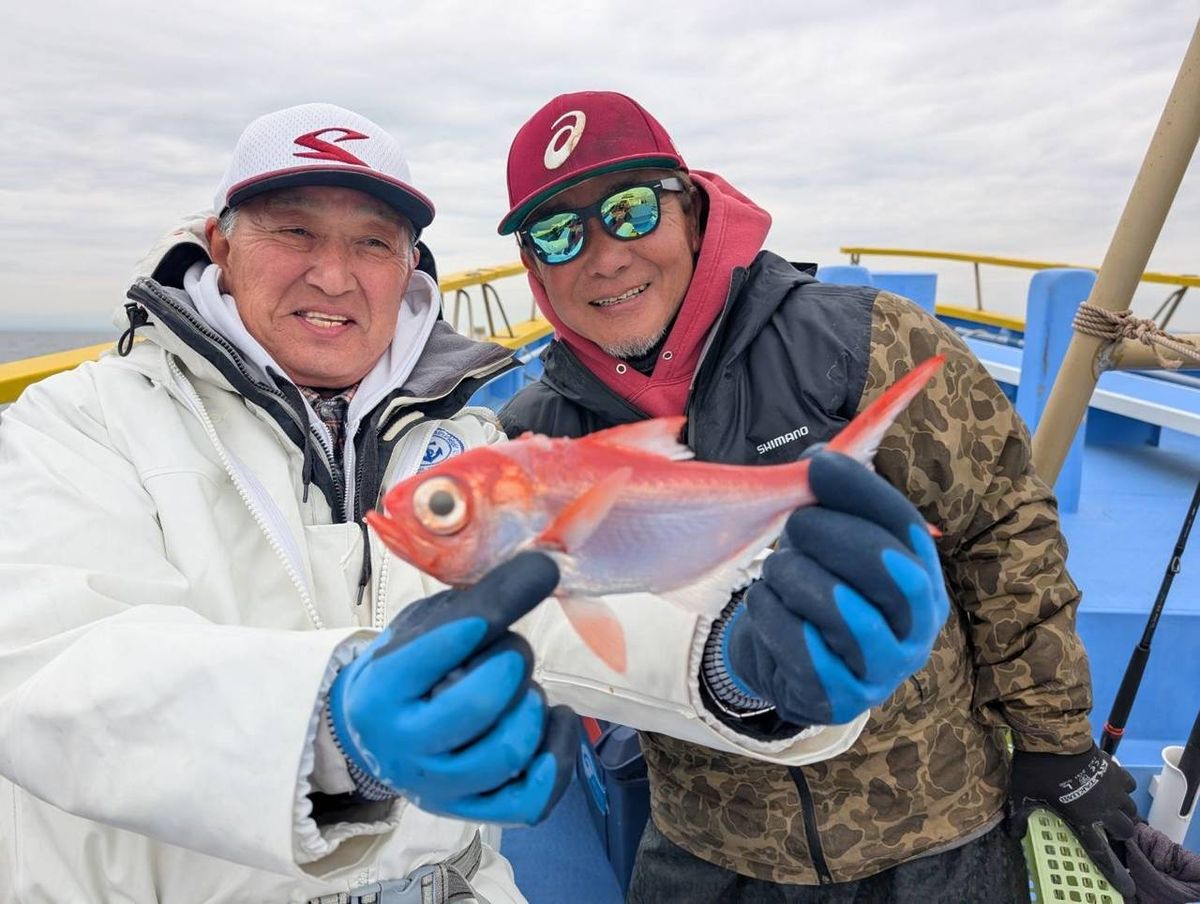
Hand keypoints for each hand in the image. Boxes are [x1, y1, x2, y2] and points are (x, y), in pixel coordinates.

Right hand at [327, 552, 577, 824]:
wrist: (380, 735)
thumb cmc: (411, 670)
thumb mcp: (424, 626)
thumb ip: (473, 603)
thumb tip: (544, 567)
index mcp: (380, 692)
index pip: (433, 653)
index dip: (483, 618)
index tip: (522, 583)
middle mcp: (404, 748)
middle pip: (479, 704)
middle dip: (512, 662)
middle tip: (512, 651)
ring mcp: (440, 788)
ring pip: (508, 752)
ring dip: (532, 707)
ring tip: (524, 690)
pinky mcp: (474, 812)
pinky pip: (532, 799)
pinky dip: (558, 754)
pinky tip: (556, 720)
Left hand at [724, 451, 948, 724]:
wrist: (784, 665)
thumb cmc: (812, 591)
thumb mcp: (825, 544)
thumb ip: (829, 504)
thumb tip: (820, 458)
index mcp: (923, 579)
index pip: (906, 527)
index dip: (862, 491)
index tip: (818, 464)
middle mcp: (917, 628)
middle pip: (890, 569)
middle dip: (833, 534)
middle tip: (794, 523)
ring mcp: (883, 670)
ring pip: (846, 611)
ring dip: (798, 576)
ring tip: (776, 568)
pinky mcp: (840, 699)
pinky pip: (804, 649)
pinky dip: (773, 615)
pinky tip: (764, 602)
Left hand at [1009, 744, 1137, 896]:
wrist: (1052, 738)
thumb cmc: (1035, 769)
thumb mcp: (1021, 794)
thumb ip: (1019, 815)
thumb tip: (1012, 835)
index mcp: (1082, 818)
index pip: (1098, 849)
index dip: (1110, 867)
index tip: (1124, 884)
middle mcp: (1104, 808)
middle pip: (1125, 830)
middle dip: (1120, 831)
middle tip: (1108, 826)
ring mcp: (1113, 788)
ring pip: (1131, 808)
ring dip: (1124, 810)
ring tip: (1112, 806)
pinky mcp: (1115, 770)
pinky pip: (1128, 784)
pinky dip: (1123, 786)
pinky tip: (1111, 783)